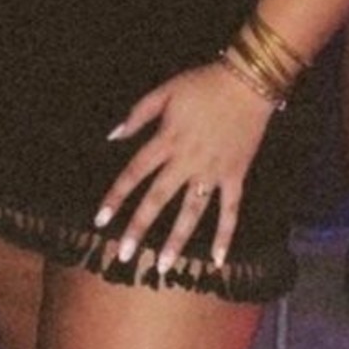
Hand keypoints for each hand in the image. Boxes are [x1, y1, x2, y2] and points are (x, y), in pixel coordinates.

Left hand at [95, 59, 276, 271]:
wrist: (248, 82)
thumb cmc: (202, 85)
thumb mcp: (165, 91)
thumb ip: (138, 114)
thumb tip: (113, 136)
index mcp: (167, 140)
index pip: (135, 173)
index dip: (116, 196)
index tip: (100, 220)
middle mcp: (188, 161)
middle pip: (158, 199)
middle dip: (139, 228)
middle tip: (124, 255)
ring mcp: (213, 172)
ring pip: (192, 212)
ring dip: (177, 240)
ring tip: (163, 266)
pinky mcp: (236, 176)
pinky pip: (231, 210)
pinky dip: (226, 235)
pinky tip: (218, 260)